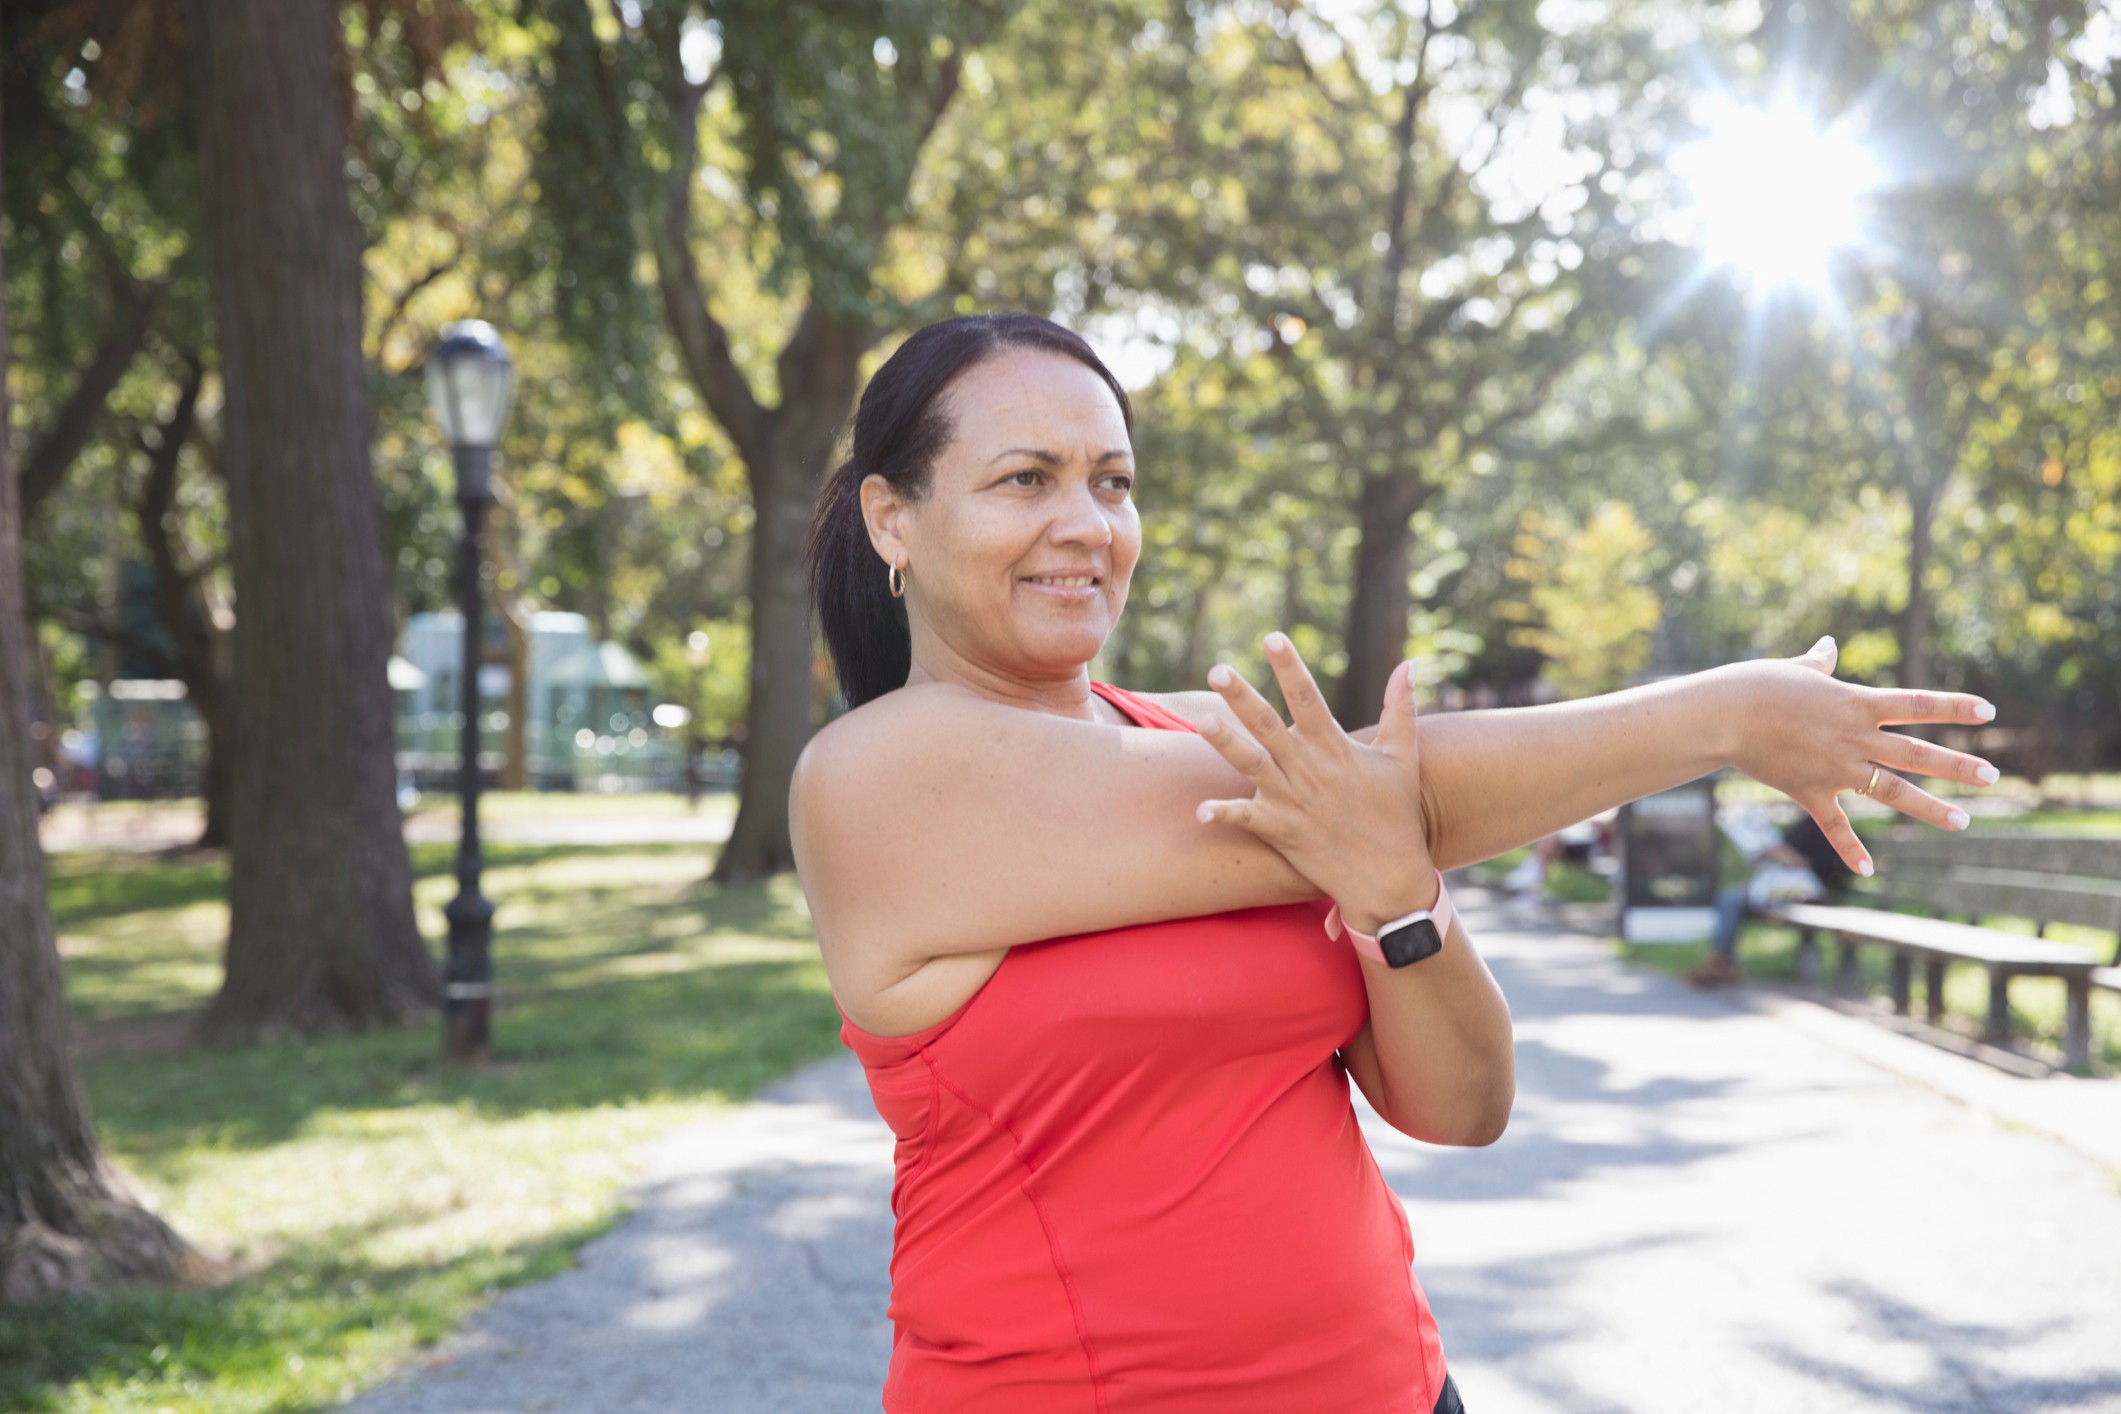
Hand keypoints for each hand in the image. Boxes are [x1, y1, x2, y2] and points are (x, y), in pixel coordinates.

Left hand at [1194, 632, 1435, 933]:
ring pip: (1251, 765)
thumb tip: (1408, 664)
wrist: (1391, 877)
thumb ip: (1399, 709)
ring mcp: (1293, 801)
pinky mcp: (1281, 831)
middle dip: (1242, 697)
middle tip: (1217, 670)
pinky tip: (1199, 811)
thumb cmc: (1397, 813)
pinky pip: (1246, 820)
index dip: (1290, 667)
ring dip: (1225, 743)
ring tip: (1200, 720)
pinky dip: (1224, 814)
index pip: (1308, 698)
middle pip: (1269, 726)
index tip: (1272, 638)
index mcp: (1335, 748)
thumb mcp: (1402, 757)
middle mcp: (1309, 770)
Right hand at [1732, 635, 2000, 875]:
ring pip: (1892, 791)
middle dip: (1958, 765)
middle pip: (1917, 753)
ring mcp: (1836, 769)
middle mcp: (1855, 738)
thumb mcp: (1795, 669)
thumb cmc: (1757, 685)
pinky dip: (1850, 848)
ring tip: (1963, 821)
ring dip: (1930, 808)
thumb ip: (1818, 663)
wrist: (1725, 716)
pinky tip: (1868, 869)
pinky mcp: (1811, 792)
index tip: (1988, 710)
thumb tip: (1827, 647)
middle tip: (1992, 775)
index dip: (1955, 706)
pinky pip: (1835, 825)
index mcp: (1857, 703)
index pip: (1918, 704)